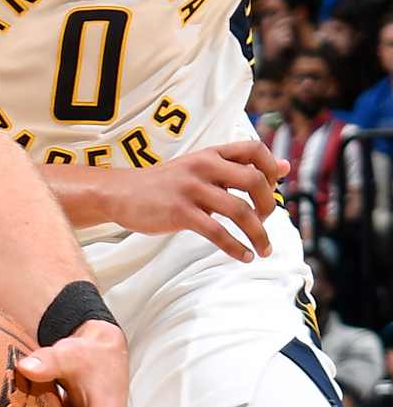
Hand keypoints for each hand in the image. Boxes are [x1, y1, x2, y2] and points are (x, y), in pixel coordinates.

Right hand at [117, 139, 287, 257]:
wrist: (121, 193)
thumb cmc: (165, 183)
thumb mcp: (202, 167)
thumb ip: (239, 168)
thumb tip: (285, 167)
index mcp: (211, 154)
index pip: (255, 150)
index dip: (271, 169)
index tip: (271, 189)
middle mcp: (204, 167)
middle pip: (254, 181)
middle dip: (268, 206)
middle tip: (266, 222)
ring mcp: (191, 190)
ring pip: (239, 211)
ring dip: (258, 234)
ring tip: (263, 250)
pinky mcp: (180, 213)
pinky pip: (217, 232)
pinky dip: (235, 247)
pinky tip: (242, 256)